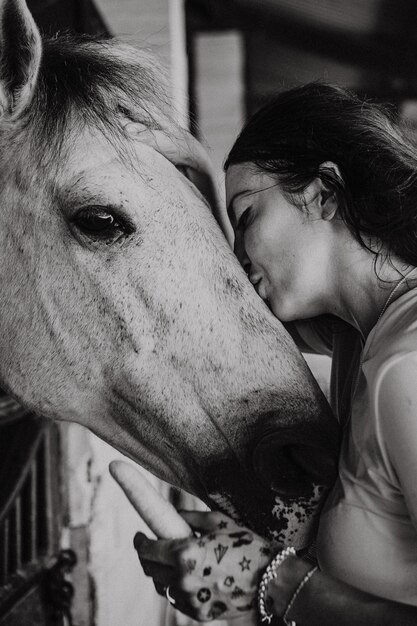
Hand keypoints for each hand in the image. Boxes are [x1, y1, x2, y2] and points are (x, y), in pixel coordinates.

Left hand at [134, 510, 274, 621]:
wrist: (270, 580)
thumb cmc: (246, 545)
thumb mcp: (219, 522)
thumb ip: (191, 516)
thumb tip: (174, 514)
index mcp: (184, 553)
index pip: (147, 550)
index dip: (140, 542)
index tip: (139, 536)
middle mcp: (182, 579)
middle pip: (150, 570)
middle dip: (147, 557)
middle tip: (151, 547)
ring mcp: (190, 600)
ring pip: (162, 587)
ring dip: (161, 574)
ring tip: (169, 562)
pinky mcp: (199, 614)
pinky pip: (177, 601)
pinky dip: (176, 589)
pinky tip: (185, 578)